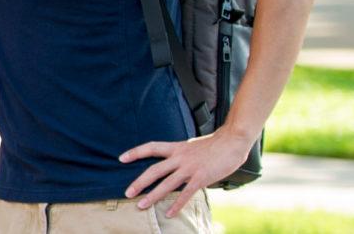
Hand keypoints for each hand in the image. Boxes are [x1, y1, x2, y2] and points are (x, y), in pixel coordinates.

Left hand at [120, 129, 250, 217]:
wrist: (232, 141)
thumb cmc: (215, 144)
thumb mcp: (192, 145)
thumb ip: (182, 155)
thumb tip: (174, 164)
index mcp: (176, 147)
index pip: (150, 147)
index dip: (135, 152)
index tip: (121, 158)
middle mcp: (180, 157)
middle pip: (154, 170)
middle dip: (139, 182)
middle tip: (128, 193)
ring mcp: (190, 168)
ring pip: (166, 184)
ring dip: (153, 196)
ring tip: (141, 206)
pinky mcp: (201, 178)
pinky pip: (186, 193)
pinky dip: (177, 204)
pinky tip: (169, 213)